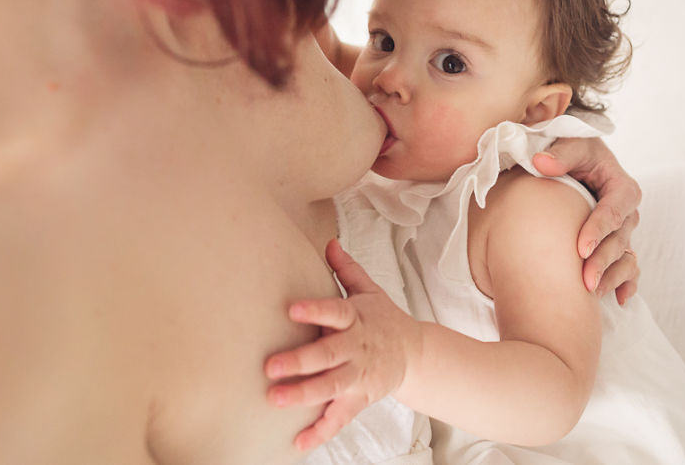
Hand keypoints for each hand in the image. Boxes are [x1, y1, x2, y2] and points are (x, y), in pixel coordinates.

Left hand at [264, 240, 418, 451]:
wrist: (414, 353)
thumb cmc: (383, 319)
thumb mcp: (369, 290)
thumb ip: (346, 269)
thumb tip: (329, 242)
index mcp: (357, 319)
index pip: (335, 312)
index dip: (315, 311)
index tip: (291, 309)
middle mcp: (356, 348)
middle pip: (328, 356)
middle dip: (300, 362)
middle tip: (270, 366)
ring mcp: (358, 376)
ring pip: (330, 388)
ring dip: (302, 395)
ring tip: (274, 399)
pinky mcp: (359, 399)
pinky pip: (338, 418)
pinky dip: (319, 432)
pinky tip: (298, 442)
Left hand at [533, 137, 640, 304]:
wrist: (575, 162)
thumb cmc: (573, 151)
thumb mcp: (571, 144)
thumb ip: (560, 153)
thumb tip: (541, 163)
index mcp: (620, 187)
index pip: (614, 211)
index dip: (599, 230)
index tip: (580, 248)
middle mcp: (626, 213)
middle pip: (619, 240)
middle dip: (602, 261)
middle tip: (583, 280)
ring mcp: (622, 232)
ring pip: (624, 258)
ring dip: (610, 276)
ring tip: (591, 294)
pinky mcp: (616, 244)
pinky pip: (629, 268)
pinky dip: (626, 283)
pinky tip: (618, 300)